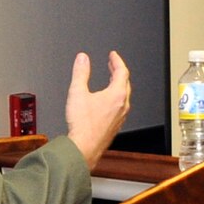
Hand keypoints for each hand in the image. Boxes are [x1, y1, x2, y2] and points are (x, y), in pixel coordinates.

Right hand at [65, 51, 130, 166]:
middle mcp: (122, 105)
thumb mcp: (77, 92)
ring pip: (124, 95)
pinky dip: (116, 97)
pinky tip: (107, 100)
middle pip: (125, 83)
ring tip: (110, 79)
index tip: (113, 55)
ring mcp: (121, 116)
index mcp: (116, 95)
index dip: (117, 61)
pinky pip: (120, 106)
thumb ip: (80, 72)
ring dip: (118, 84)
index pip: (122, 72)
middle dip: (119, 71)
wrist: (85, 147)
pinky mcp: (116, 125)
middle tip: (112, 64)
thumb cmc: (83, 125)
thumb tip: (82, 59)